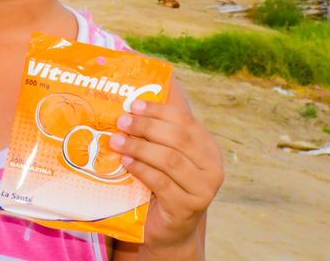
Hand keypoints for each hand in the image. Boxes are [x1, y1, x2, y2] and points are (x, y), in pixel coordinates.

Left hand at [109, 100, 222, 251]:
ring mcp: (203, 190)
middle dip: (146, 127)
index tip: (133, 105)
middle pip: (178, 138)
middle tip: (121, 122)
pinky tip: (126, 162)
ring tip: (117, 141)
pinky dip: (141, 169)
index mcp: (208, 148)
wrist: (169, 228)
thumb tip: (132, 102)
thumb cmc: (164, 184)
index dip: (158, 110)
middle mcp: (213, 168)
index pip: (184, 121)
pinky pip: (162, 183)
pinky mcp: (187, 208)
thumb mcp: (165, 155)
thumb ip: (158, 133)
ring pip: (170, 160)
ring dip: (140, 147)